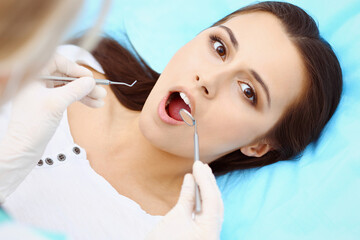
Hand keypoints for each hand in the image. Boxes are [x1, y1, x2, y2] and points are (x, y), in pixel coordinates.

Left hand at [0, 53, 106, 201]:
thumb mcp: (57, 103)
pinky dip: (79, 100)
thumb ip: (75, 89)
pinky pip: (66, 96)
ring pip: (68, 87)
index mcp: (32, 76)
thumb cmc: (33, 125)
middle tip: (100, 91)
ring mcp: (42, 93)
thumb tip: (91, 81)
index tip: (89, 78)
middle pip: (65, 75)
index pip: (57, 62)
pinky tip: (93, 104)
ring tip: (100, 100)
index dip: (75, 68)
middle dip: (84, 84)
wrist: (23, 149)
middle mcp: (36, 82)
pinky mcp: (47, 104)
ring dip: (85, 93)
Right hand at [146, 161, 223, 239]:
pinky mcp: (204, 234)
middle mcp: (214, 234)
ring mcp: (210, 235)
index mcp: (209, 231)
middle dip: (209, 183)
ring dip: (207, 190)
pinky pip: (207, 213)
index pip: (212, 199)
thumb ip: (187, 196)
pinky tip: (197, 188)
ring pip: (213, 208)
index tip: (198, 164)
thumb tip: (191, 177)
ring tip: (201, 173)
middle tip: (201, 165)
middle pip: (216, 203)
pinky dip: (203, 200)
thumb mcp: (176, 216)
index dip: (205, 179)